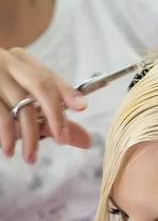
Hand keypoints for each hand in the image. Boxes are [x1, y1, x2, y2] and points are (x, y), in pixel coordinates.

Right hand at [0, 47, 91, 163]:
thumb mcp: (26, 105)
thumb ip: (54, 121)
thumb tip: (87, 141)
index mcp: (24, 62)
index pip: (50, 76)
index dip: (67, 91)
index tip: (82, 106)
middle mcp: (9, 63)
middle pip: (41, 85)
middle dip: (55, 115)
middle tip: (62, 140)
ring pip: (21, 106)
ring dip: (29, 137)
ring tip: (31, 158)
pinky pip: (1, 116)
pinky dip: (7, 136)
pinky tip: (10, 150)